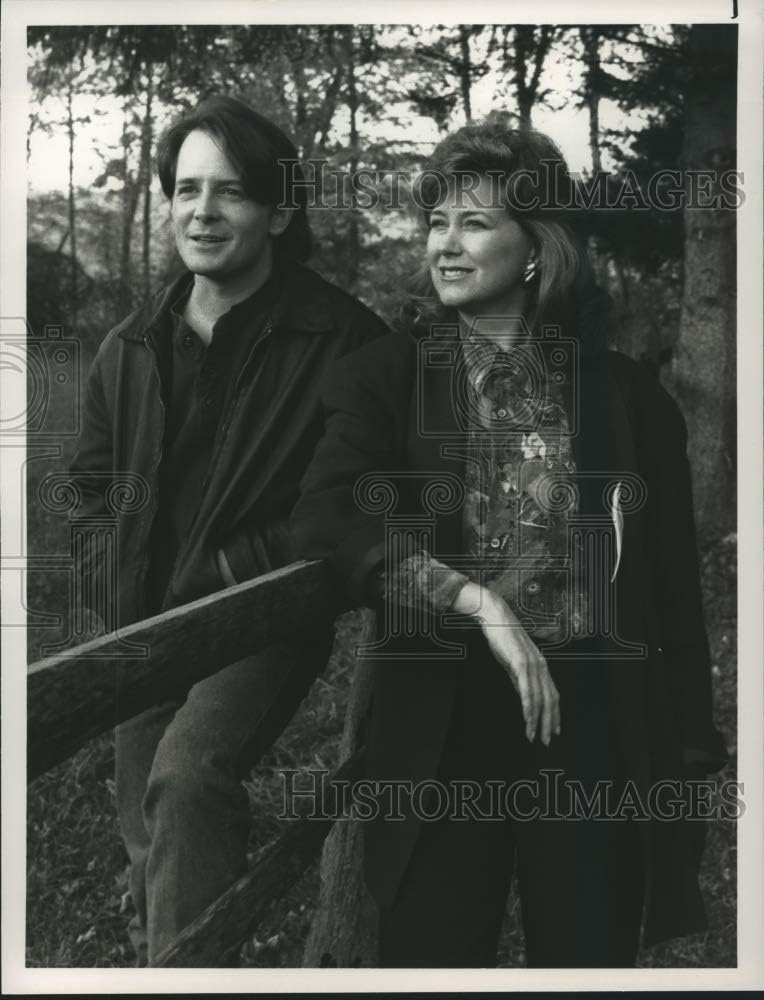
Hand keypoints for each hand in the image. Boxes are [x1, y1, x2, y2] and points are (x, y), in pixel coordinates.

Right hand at [452, 581, 560, 744]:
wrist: (496, 617)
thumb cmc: (503, 638)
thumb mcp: (513, 662)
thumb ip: (520, 679)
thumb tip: (524, 696)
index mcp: (541, 665)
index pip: (552, 694)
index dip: (554, 713)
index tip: (553, 729)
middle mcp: (541, 665)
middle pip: (550, 699)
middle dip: (549, 722)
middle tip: (546, 740)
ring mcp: (533, 664)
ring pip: (540, 698)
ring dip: (538, 719)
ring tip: (534, 735)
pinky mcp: (521, 663)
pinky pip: (527, 690)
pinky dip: (529, 707)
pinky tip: (527, 719)